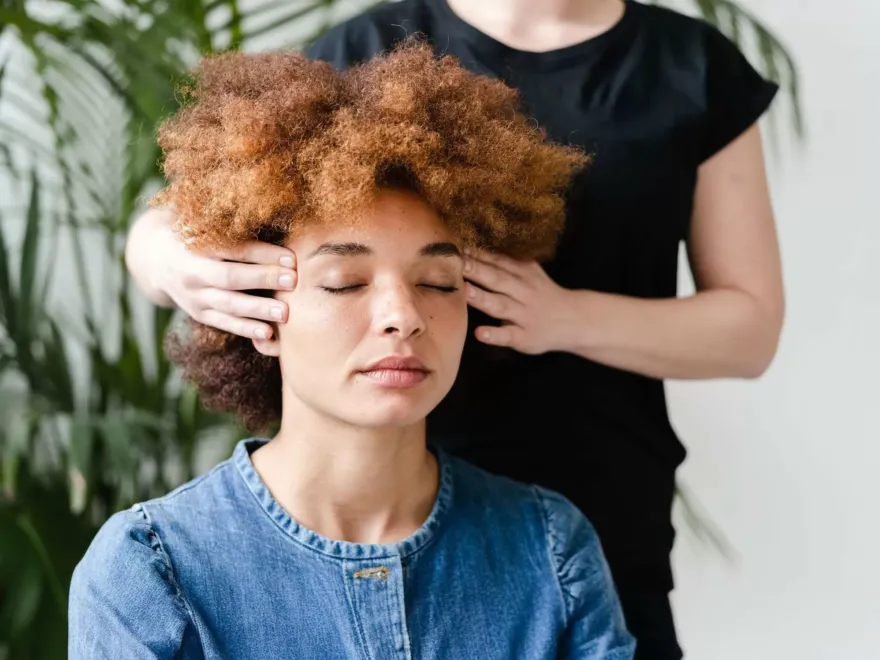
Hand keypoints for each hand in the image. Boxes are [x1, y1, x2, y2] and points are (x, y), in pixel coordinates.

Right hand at [147, 218, 296, 339]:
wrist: (155, 259)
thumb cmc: (192, 233)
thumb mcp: (202, 221)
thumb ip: (229, 221)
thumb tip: (268, 208)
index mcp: (195, 245)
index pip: (233, 249)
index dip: (263, 253)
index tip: (292, 257)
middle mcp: (192, 272)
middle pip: (230, 277)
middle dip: (263, 279)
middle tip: (293, 281)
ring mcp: (194, 297)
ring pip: (229, 305)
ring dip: (259, 309)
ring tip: (286, 313)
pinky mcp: (200, 313)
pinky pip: (224, 323)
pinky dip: (246, 329)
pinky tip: (269, 333)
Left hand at [463, 250, 572, 354]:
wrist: (574, 320)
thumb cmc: (542, 294)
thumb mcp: (529, 273)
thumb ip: (504, 262)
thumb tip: (470, 246)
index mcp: (523, 272)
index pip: (498, 260)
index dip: (477, 254)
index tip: (455, 246)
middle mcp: (523, 291)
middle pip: (497, 279)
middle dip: (477, 271)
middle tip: (456, 262)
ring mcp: (523, 315)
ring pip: (501, 305)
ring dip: (483, 298)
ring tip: (465, 292)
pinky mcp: (524, 337)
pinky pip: (508, 335)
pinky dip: (494, 335)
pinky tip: (480, 333)